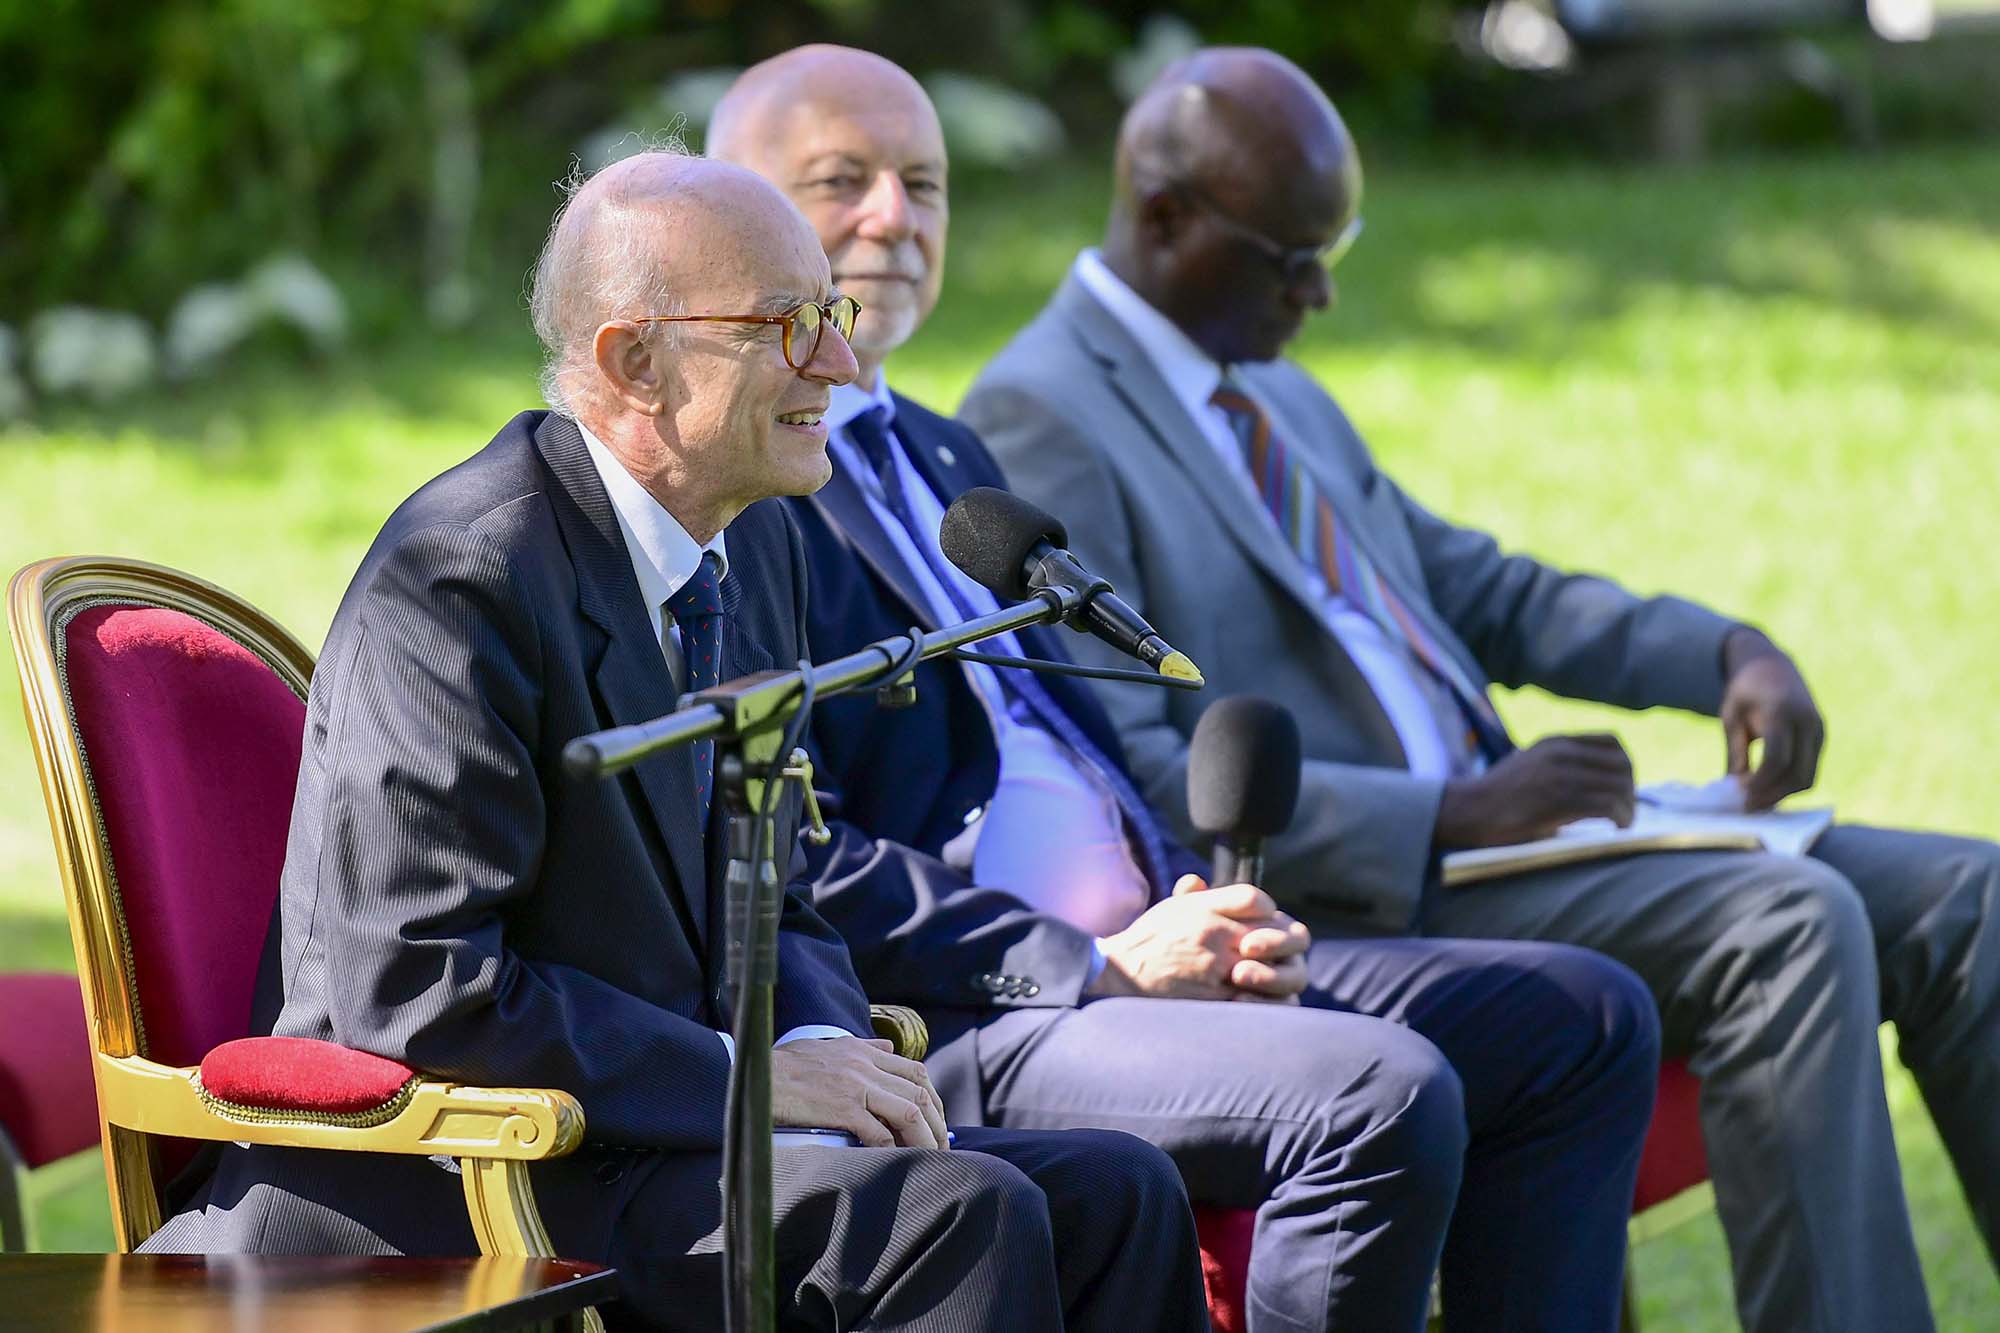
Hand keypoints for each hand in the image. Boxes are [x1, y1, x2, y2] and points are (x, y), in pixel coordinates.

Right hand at [769, 1036, 949, 1148]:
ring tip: (928, 1158)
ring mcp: (856, 1086)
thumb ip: (861, 1047)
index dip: (933, 1098)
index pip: (915, 1072)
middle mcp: (865, 1065)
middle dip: (936, 1123)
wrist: (757, 1077)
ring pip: (909, 1113)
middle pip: (920, 1093)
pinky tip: (892, 1162)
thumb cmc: (786, 1066)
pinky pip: (879, 1133)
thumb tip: (887, 1049)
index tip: (936, 1120)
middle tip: (941, 1146)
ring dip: (924, 1139)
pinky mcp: (842, 1109)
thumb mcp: (828, 1046)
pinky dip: (891, 1150)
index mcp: (864, 1051)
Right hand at [1088, 876, 1310, 1002]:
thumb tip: (1200, 882)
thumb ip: (1192, 894)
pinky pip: (1260, 1001)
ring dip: (1282, 974)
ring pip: (1277, 970)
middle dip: (1287, 943)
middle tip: (1281, 952)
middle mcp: (1215, 934)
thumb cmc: (1148, 940)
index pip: (1257, 900)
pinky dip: (1268, 1000)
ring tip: (1275, 977)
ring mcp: (1218, 968)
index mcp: (1206, 909)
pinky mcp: (1216, 999)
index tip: (1266, 921)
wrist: (1121, 974)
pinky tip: (1263, 999)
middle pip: (1278, 933)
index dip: (1269, 911)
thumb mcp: (1169, 907)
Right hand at [1434, 732, 1635, 849]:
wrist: (1469, 810)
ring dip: (1628, 807)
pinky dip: (1620, 817)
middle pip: (1622, 764)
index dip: (1625, 766)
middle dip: (1630, 788)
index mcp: (1555, 743)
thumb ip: (1558, 766)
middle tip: (1624, 810)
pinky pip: (1608, 805)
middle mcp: (1561, 753)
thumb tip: (1593, 782)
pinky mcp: (1561, 799)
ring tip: (1622, 822)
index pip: (1611, 742)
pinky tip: (1616, 828)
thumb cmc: (1497, 797)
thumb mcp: (1529, 765)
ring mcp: (1561, 775)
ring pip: (1619, 785)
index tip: (1621, 786)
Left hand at [1721, 627, 1823, 809]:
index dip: (1760, 782)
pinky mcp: (1821, 738)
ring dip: (1783, 794)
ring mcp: (1819, 731)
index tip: (1741, 797)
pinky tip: (1767, 790)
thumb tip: (1734, 790)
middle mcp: (1807, 722)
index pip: (1777, 758)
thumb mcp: (1732, 717)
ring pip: (1808, 776)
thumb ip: (1736, 752)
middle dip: (1773, 795)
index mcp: (1782, 712)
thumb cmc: (1746, 691)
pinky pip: (1809, 769)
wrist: (1772, 666)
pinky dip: (1790, 784)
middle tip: (1747, 808)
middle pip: (1798, 773)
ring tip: (1755, 802)